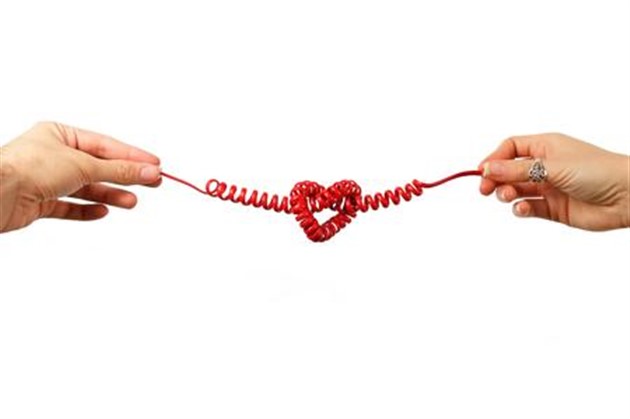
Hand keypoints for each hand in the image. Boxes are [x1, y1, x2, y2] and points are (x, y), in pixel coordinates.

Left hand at [0, 122, 160, 232]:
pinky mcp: (39, 202)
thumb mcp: (84, 164)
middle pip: (98, 167)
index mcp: (59, 134)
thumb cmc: (29, 167)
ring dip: (110, 195)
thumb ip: (119, 170)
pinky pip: (69, 207)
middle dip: (125, 176)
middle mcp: (52, 155)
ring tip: (132, 201)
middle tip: (152, 182)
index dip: (132, 156)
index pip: (105, 145)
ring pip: (86, 188)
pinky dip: (87, 210)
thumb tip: (149, 171)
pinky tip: (103, 212)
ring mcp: (45, 179)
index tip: (155, 165)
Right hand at [479, 133, 628, 230]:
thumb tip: (487, 168)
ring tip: (508, 196)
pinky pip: (528, 207)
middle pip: (509, 170)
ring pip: (516, 189)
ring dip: (506, 193)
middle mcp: (545, 166)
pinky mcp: (553, 208)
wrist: (628, 197)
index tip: (482, 172)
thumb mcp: (552, 166)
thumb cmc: (598, 171)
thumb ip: (517, 170)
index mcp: (546, 146)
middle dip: (495, 179)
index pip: (510, 148)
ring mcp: (548, 187)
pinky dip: (521, 209)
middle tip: (485, 189)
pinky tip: (522, 209)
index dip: (494, 159)